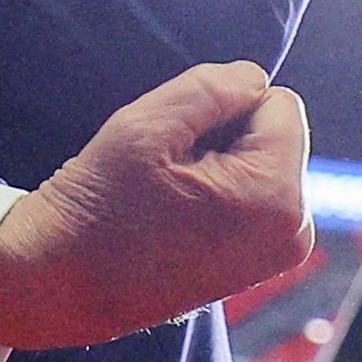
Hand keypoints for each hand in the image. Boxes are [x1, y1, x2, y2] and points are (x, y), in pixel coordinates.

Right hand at [0, 62, 312, 350]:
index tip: (181, 147)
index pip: (278, 103)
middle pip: (275, 134)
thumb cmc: (103, 204)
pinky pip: (253, 194)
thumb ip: (213, 87)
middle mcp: (295, 230)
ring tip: (170, 195)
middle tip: (170, 175)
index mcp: (278, 198)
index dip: (223, 109)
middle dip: (227, 138)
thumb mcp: (149, 125)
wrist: (67, 283)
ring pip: (261, 161)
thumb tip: (255, 78)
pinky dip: (220, 191)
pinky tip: (178, 214)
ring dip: (220, 164)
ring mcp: (280, 252)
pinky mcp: (261, 262)